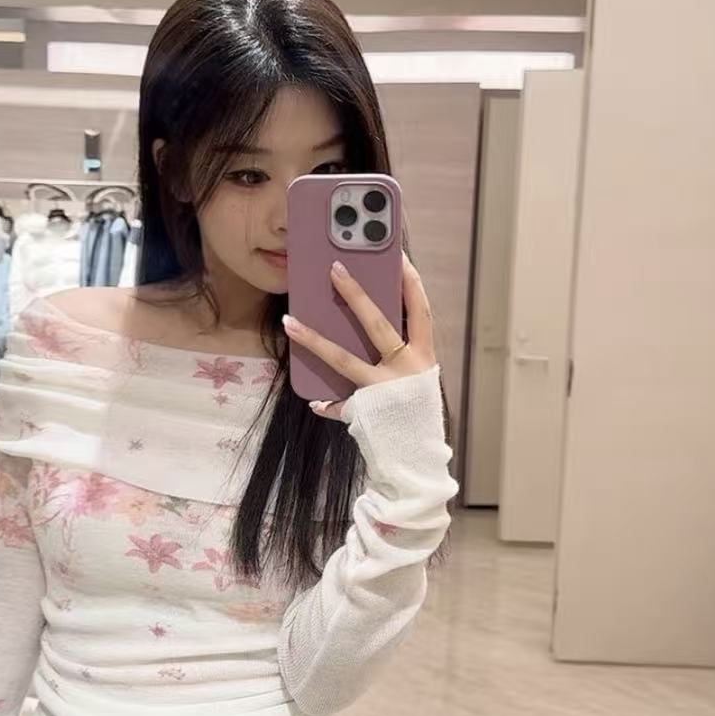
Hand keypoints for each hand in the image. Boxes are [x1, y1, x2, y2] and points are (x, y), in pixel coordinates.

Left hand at [283, 251, 435, 421]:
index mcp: (424, 357)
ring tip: (290, 321)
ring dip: (314, 339)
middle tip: (334, 268)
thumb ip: (400, 356)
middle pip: (378, 324)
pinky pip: (340, 404)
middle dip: (356, 294)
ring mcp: (383, 389)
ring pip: (344, 359)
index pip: (420, 310)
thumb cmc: (416, 414)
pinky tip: (314, 401)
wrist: (419, 460)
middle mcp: (406, 369)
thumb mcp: (418, 381)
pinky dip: (327, 404)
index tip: (397, 255)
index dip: (410, 282)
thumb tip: (371, 331)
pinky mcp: (365, 410)